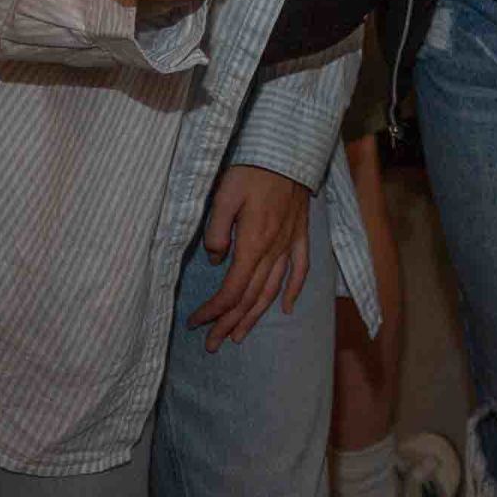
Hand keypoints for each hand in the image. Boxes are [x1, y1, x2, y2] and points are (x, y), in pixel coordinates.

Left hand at [187, 162, 309, 350]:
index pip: (232, 289)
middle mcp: (273, 251)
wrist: (287, 151)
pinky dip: (294, 291)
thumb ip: (216, 232)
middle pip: (250, 297)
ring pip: (272, 290)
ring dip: (255, 316)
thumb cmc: (251, 171)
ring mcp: (290, 244)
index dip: (214, 310)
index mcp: (253, 244)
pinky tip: (287, 307)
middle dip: (229, 323)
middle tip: (212, 345)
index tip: (195, 322)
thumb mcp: (223, 196)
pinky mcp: (300, 235)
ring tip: (239, 336)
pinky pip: (300, 269)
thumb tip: (215, 259)